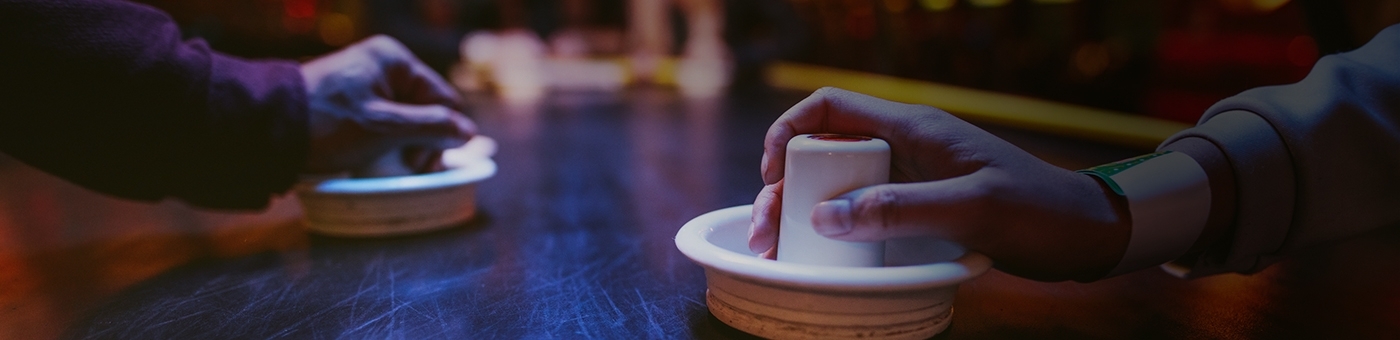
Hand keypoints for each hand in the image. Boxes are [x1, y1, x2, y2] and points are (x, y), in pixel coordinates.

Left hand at [299, 35, 475, 173]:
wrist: (266, 129)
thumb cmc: (327, 123)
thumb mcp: (385, 127)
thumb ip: (432, 127)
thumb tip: (469, 132)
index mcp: (394, 59)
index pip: (443, 98)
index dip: (444, 132)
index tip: (423, 163)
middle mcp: (383, 64)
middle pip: (426, 108)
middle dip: (423, 140)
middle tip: (409, 167)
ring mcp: (366, 81)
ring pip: (406, 118)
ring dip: (404, 144)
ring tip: (387, 163)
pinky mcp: (351, 100)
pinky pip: (384, 121)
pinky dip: (385, 141)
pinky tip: (373, 156)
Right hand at [749, 87, 1130, 281]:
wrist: (1084, 234)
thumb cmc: (1037, 212)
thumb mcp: (969, 209)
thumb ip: (899, 208)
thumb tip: (825, 216)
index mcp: (913, 128)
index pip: (829, 107)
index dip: (788, 132)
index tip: (771, 174)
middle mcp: (905, 146)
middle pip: (823, 151)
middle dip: (785, 187)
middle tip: (767, 232)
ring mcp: (911, 177)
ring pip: (837, 184)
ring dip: (804, 212)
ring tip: (781, 249)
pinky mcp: (919, 206)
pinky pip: (861, 208)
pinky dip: (833, 228)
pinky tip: (821, 254)